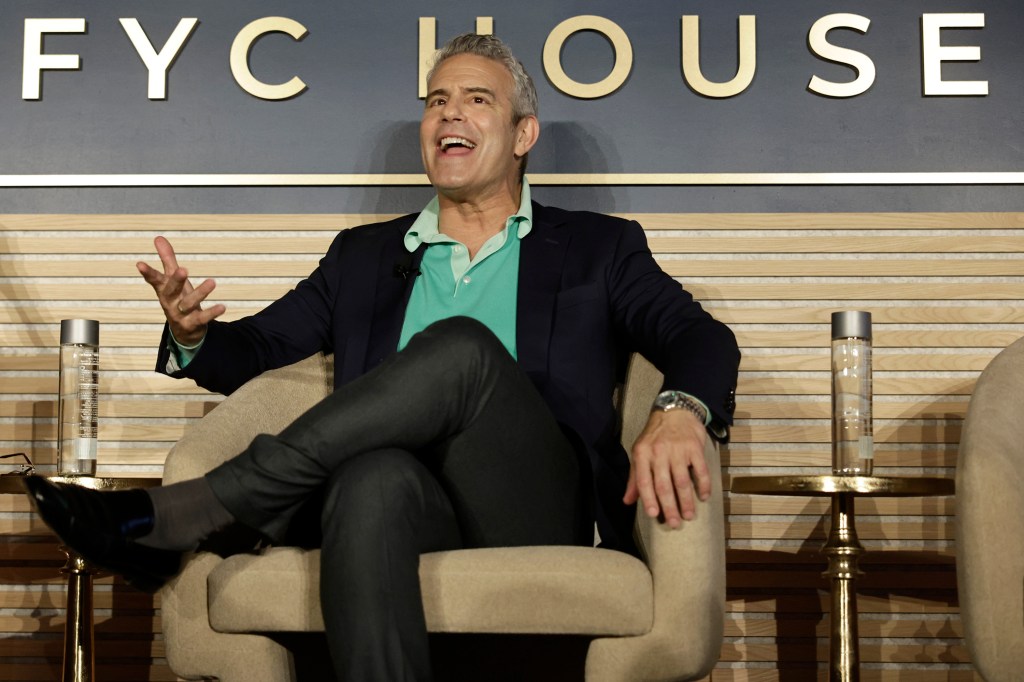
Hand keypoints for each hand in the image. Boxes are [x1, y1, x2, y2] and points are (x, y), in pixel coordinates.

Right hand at [136, 236, 225, 345]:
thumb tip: (158, 237)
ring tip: (212, 282)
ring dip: (200, 293)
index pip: (155, 280)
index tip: (139, 264)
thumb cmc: (178, 299)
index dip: (147, 273)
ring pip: (188, 304)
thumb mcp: (172, 280)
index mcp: (164, 290)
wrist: (184, 330)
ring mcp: (180, 315)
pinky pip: (202, 319)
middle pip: (171, 291)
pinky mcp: (193, 325)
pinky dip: (211, 313)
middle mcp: (170, 302)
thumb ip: (168, 260)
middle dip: (176, 280)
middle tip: (183, 269)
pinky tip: (222, 307)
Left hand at [624, 408, 709, 527]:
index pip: (643, 481)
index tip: (653, 515)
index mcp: (642, 454)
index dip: (648, 499)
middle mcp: (659, 452)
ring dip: (687, 501)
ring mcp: (678, 450)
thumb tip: (627, 501)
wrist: (675, 411)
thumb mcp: (639, 452)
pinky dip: (703, 485)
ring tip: (689, 515)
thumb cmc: (654, 436)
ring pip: (682, 481)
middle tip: (674, 523)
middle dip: (669, 507)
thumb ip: (634, 478)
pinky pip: (700, 470)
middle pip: (664, 485)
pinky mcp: (694, 448)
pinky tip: (704, 497)